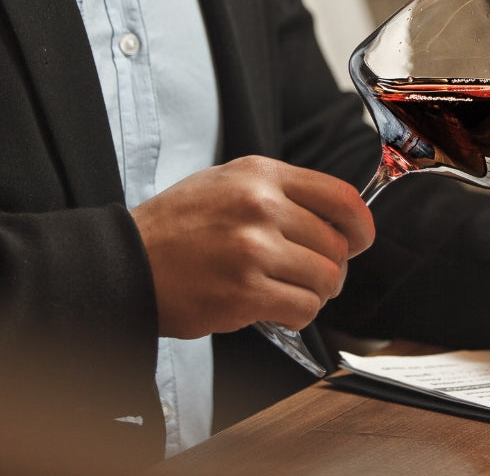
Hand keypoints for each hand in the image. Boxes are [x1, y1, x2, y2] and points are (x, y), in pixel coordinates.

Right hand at [130, 155, 373, 338]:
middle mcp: (261, 207)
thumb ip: (280, 190)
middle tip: (316, 274)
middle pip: (336, 244)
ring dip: (318, 292)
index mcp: (262, 175)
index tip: (361, 239)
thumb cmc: (178, 225)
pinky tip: (279, 309)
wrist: (127, 262)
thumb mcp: (229, 181)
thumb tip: (333, 215)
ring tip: (294, 291)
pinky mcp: (243, 293)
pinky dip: (299, 314)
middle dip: (334, 265)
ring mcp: (253, 251)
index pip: (340, 196)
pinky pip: (301, 308)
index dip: (361, 224)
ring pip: (325, 278)